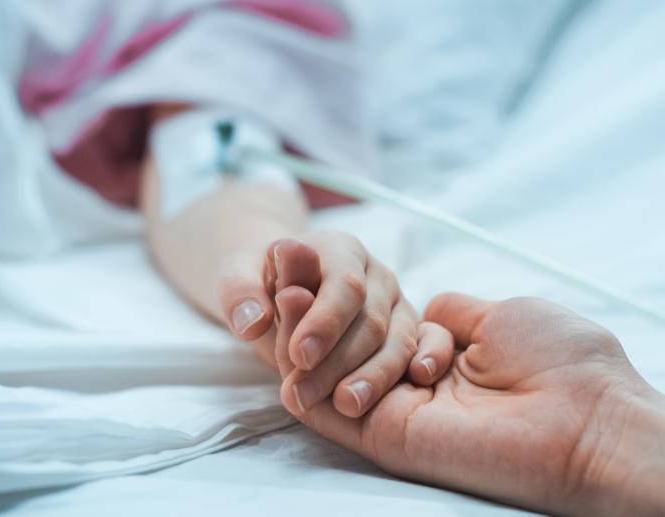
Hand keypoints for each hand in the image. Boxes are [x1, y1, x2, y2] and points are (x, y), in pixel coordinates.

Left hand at [221, 232, 453, 416]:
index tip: (299, 356)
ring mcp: (397, 303)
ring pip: (398, 340)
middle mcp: (376, 274)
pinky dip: (427, 361)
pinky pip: (427, 345)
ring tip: (346, 406)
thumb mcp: (237, 277)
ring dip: (374, 377)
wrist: (282, 290)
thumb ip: (239, 294)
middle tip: (303, 396)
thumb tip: (251, 322)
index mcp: (339, 249)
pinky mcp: (408, 330)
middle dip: (338, 362)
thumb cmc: (262, 283)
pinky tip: (418, 381)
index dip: (325, 322)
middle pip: (370, 320)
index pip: (343, 284)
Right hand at [276, 291, 652, 514]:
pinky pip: (333, 417)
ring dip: (299, 339)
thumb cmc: (564, 361)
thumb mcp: (501, 316)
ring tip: (282, 295)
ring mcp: (404, 416)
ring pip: (331, 380)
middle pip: (347, 351)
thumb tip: (426, 307)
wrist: (593, 417)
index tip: (313, 261)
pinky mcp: (394, 440)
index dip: (340, 297)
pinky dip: (301, 383)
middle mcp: (419, 389)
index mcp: (447, 359)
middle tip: (285, 274)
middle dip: (311, 312)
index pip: (376, 328)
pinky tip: (281, 344)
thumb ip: (452, 313)